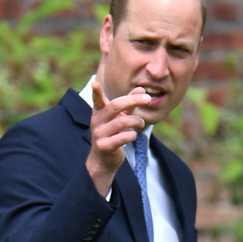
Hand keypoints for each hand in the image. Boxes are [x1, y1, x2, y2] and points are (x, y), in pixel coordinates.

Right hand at [85, 81, 150, 195]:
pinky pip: (124, 137)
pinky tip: (133, 136)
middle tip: (147, 98)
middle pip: (115, 105)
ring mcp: (99, 134)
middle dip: (133, 100)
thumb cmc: (113, 134)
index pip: (97, 99)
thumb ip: (129, 104)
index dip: (96, 91)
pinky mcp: (104, 146)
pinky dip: (132, 135)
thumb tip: (141, 89)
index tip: (95, 82)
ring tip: (140, 123)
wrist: (104, 159)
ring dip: (137, 121)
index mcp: (99, 112)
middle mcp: (97, 121)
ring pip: (123, 121)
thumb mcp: (120, 118)